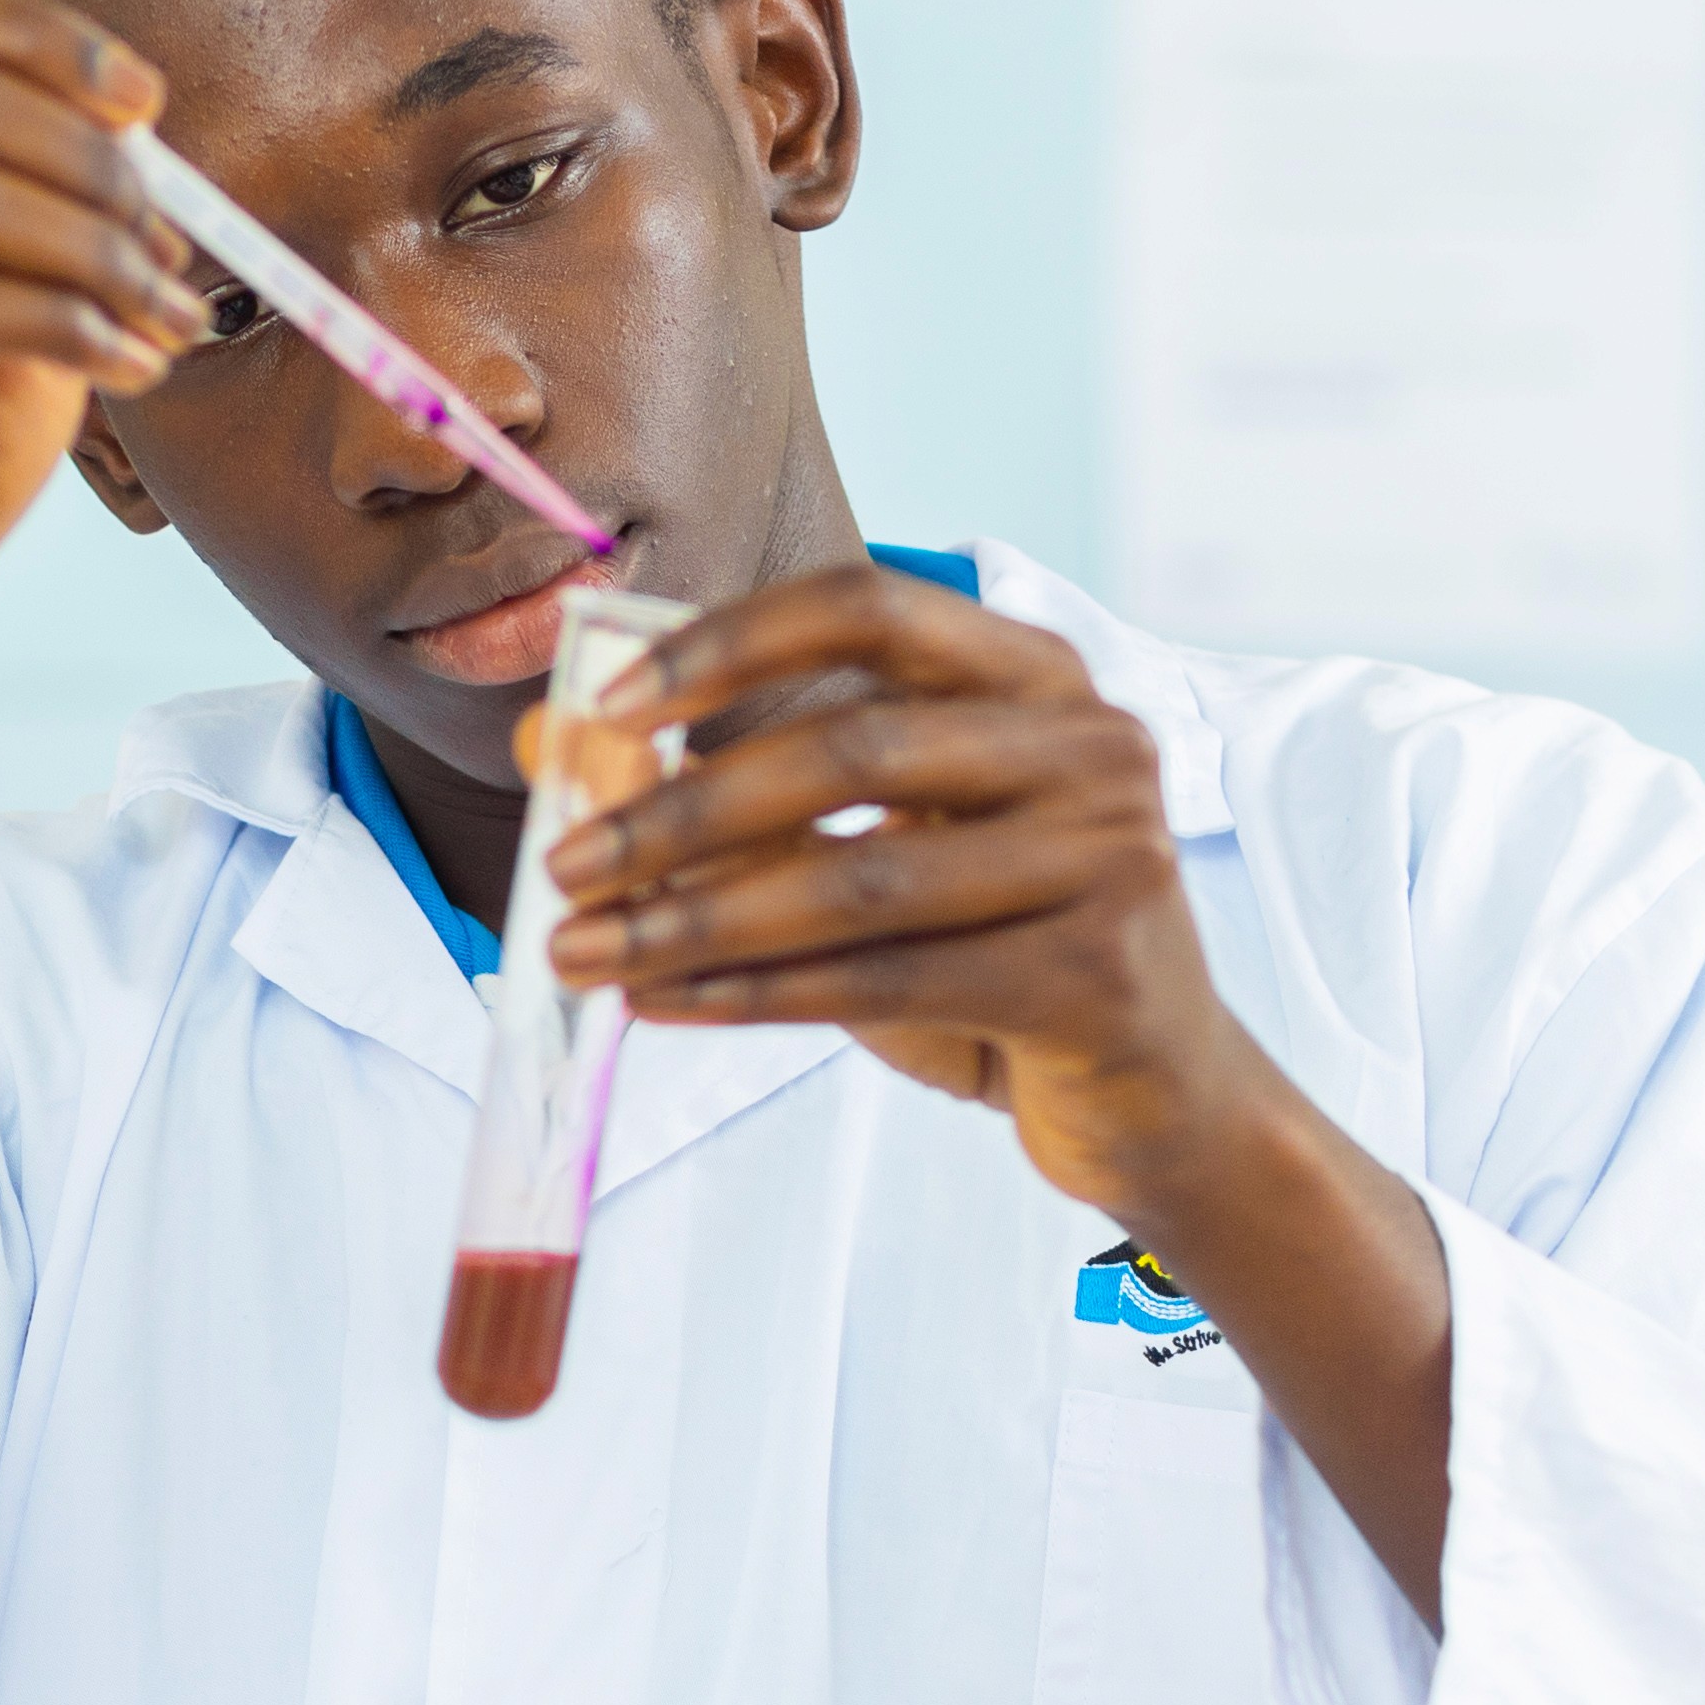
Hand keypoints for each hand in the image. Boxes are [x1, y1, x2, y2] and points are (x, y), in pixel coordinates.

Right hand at [0, 0, 212, 728]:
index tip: (146, 105)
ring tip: (171, 321)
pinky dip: (62, 322)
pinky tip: (132, 368)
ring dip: (90, 244)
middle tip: (177, 242)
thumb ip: (43, 217)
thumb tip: (146, 143)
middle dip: (85, 154)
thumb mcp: (0, 313)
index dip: (38, 38)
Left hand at [537, 565, 1249, 1222]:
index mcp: (1035, 675)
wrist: (1154, 1095)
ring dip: (694, 920)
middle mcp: (1090, 746)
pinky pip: (886, 980)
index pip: (869, 609)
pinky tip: (662, 1004)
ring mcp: (1108, 859)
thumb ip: (728, 790)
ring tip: (583, 950)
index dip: (731, 644)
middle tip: (562, 863)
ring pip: (859, 881)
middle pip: (850, 749)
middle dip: (681, 810)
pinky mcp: (1093, 978)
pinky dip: (754, 994)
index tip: (608, 708)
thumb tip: (550, 741)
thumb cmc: (991, 952)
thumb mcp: (869, 852)